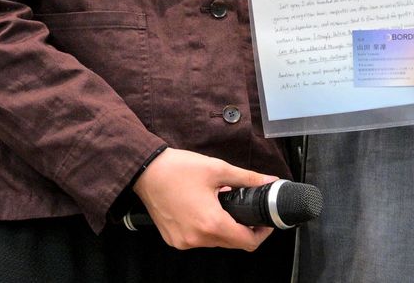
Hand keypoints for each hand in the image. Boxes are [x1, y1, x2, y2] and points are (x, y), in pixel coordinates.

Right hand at [132, 148, 275, 250]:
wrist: (145, 171)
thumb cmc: (176, 169)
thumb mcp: (217, 169)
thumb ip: (246, 178)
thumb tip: (267, 181)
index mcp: (211, 223)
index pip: (247, 242)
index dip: (261, 233)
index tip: (263, 222)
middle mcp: (197, 238)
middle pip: (232, 243)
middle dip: (243, 229)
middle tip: (245, 210)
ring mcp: (184, 241)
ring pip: (215, 242)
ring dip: (224, 228)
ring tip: (222, 205)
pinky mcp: (174, 239)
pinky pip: (199, 240)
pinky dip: (206, 228)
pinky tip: (204, 210)